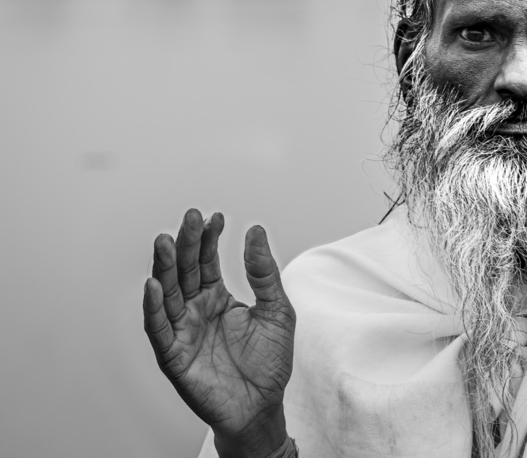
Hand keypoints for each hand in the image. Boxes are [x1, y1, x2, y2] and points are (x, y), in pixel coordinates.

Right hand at [143, 209, 295, 457]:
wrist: (263, 406)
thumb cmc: (269, 362)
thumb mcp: (277, 309)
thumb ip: (263, 272)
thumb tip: (256, 231)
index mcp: (217, 298)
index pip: (206, 261)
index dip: (208, 238)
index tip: (215, 216)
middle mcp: (195, 310)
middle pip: (185, 271)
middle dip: (185, 244)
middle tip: (189, 217)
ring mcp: (183, 331)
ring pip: (167, 293)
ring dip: (164, 267)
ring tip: (166, 240)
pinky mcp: (174, 355)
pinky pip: (160, 328)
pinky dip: (153, 307)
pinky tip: (154, 284)